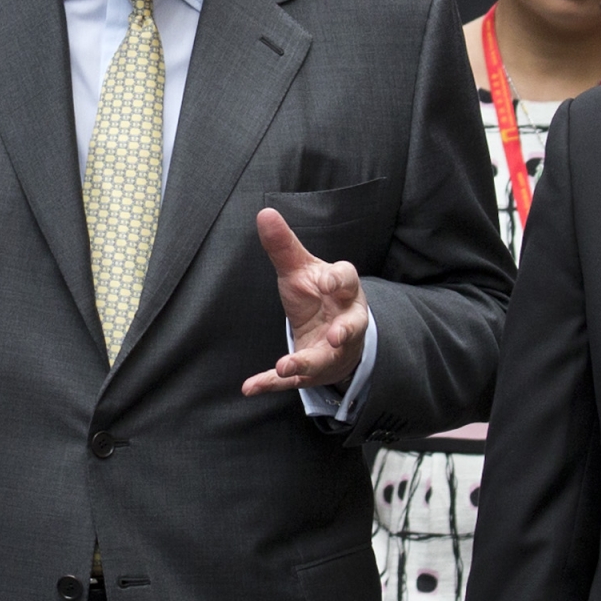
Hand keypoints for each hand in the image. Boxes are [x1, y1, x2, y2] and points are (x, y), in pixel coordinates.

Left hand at [241, 208, 368, 396]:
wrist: (333, 333)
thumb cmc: (318, 294)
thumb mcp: (301, 268)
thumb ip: (284, 245)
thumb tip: (264, 213)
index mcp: (344, 291)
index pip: (347, 281)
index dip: (338, 281)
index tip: (326, 281)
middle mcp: (344, 323)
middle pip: (349, 328)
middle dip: (344, 333)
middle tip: (335, 336)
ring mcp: (331, 351)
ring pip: (324, 359)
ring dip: (306, 364)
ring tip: (287, 366)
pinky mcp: (312, 370)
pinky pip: (294, 380)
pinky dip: (272, 384)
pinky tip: (251, 387)